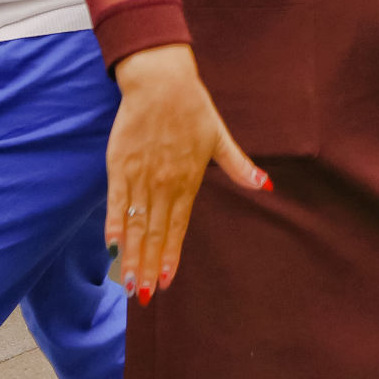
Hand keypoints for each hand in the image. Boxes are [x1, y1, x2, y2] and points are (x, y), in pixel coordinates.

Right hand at [105, 45, 267, 302]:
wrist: (161, 82)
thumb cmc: (193, 109)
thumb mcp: (220, 138)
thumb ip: (240, 166)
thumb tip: (267, 186)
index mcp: (187, 181)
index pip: (177, 227)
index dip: (171, 255)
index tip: (167, 281)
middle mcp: (163, 184)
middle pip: (154, 233)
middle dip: (149, 266)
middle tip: (144, 295)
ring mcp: (139, 176)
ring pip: (135, 224)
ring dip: (131, 254)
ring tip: (129, 282)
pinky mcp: (119, 165)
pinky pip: (116, 201)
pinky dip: (113, 224)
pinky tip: (111, 247)